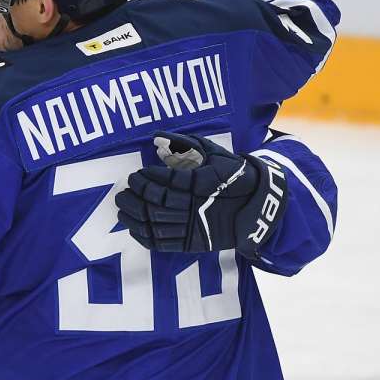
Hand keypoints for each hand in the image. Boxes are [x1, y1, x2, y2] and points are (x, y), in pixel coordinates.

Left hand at [115, 132, 287, 258]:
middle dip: (137, 195)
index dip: (150, 177)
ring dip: (135, 215)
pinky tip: (133, 227)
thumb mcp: (215, 154)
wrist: (258, 207)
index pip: (170, 181)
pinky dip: (145, 236)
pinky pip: (164, 243)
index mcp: (205, 184)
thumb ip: (186, 144)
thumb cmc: (234, 175)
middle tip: (124, 187)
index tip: (138, 172)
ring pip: (157, 223)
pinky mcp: (194, 244)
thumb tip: (157, 136)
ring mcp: (196, 227)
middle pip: (158, 203)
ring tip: (121, 206)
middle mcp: (198, 206)